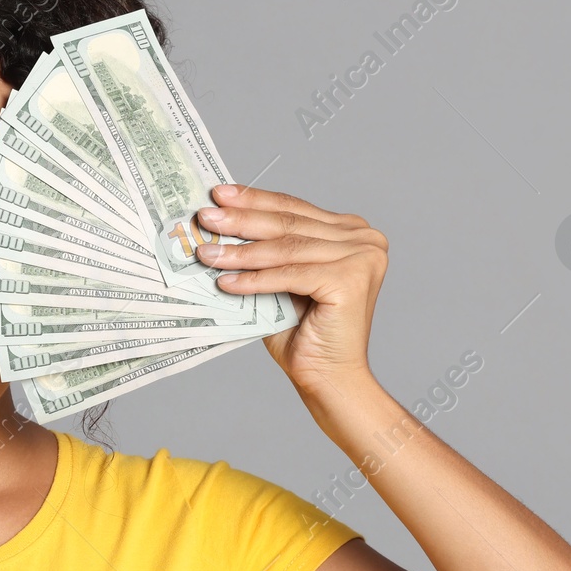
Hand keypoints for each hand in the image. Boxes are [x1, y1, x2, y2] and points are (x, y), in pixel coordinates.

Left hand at [193, 184, 387, 400]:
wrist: (327, 377)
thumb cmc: (303, 334)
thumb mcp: (280, 281)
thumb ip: (264, 253)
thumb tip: (218, 227)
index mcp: (351, 232)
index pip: (293, 209)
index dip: (254, 200)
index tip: (219, 193)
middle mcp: (364, 238)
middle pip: (289, 224)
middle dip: (242, 219)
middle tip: (205, 215)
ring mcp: (362, 256)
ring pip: (286, 249)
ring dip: (240, 252)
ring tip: (206, 253)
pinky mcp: (351, 279)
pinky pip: (290, 274)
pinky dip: (255, 279)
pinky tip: (225, 281)